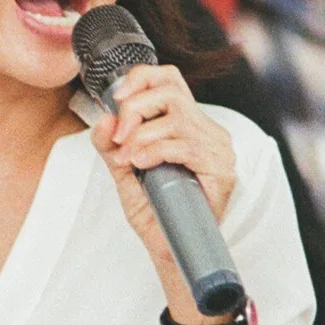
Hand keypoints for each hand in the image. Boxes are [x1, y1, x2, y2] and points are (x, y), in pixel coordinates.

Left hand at [89, 64, 237, 314]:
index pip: (170, 79)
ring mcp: (218, 149)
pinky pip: (185, 146)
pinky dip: (155, 152)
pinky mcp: (221, 171)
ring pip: (176, 118)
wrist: (167, 246)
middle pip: (171, 92)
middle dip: (135, 108)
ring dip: (142, 136)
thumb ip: (110, 143)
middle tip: (119, 136)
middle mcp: (207, 130)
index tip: (116, 97)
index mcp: (187, 123)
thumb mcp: (123, 169)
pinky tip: (141, 164)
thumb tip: (103, 119)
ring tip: (128, 158)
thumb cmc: (153, 208)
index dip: (142, 78)